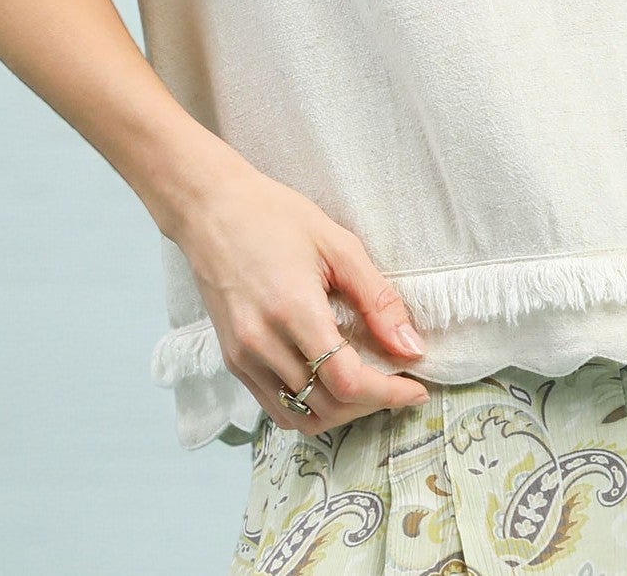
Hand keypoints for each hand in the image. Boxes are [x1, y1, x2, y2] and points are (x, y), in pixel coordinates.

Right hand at [173, 156, 431, 433]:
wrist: (209, 209)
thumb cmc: (274, 216)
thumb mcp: (337, 244)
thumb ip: (377, 300)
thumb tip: (411, 348)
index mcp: (292, 310)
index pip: (347, 381)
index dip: (388, 394)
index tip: (417, 389)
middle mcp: (262, 344)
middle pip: (327, 407)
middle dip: (370, 404)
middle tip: (396, 383)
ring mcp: (242, 358)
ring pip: (301, 417)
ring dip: (340, 413)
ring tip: (366, 386)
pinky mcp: (232, 362)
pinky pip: (276, 407)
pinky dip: (309, 406)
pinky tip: (329, 381)